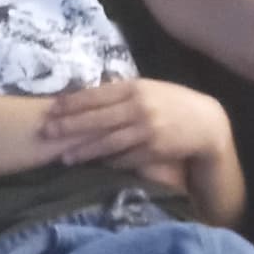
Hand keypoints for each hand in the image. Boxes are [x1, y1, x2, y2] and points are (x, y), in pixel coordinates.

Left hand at [33, 77, 230, 177]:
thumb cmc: (173, 104)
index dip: (71, 103)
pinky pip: (125, 158)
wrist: (207, 123)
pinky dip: (108, 162)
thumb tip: (87, 96)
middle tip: (46, 132)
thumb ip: (121, 92)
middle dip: (69, 126)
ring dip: (84, 151)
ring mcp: (147, 130)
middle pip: (96, 118)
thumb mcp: (149, 89)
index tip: (51, 108)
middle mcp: (139, 107)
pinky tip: (93, 166)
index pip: (95, 95)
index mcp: (135, 88)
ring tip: (64, 158)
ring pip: (108, 142)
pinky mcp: (154, 150)